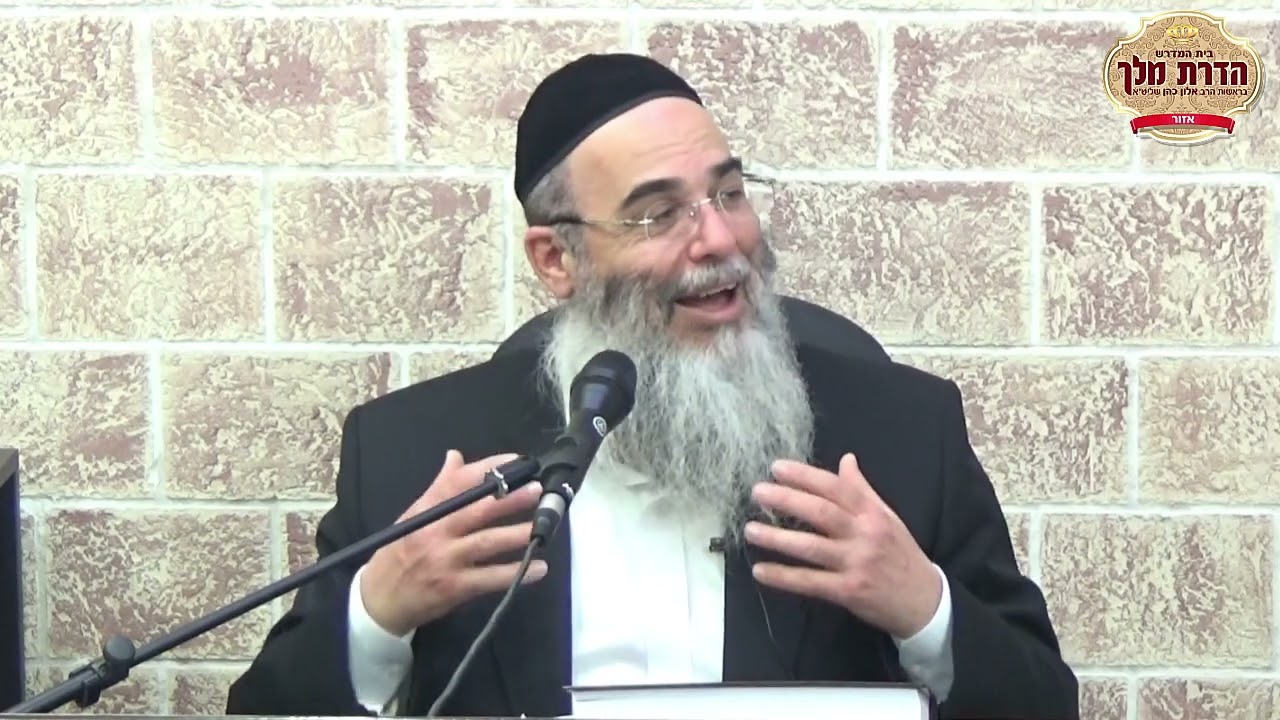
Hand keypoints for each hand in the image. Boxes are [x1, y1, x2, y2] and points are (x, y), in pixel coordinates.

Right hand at [361, 450, 546, 635]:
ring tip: (542, 527)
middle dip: (509, 499)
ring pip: (486, 542)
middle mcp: (435, 531)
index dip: (488, 469)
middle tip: (536, 490)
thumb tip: (456, 456)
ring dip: (516, 534)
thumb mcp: (414, 516)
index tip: (516, 461)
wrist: (377, 600)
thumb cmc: (398, 553)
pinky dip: (515, 573)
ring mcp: (445, 560)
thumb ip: (439, 488)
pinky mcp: (453, 587)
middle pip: (477, 510)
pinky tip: (538, 568)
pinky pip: (489, 579)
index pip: (458, 482)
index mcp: (426, 510)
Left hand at [744, 453, 941, 639]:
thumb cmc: (902, 555)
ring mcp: (857, 563)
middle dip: (786, 500)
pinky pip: (810, 582)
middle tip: (757, 492)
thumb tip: (846, 459)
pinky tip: (760, 570)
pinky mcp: (849, 591)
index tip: (776, 468)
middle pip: (821, 512)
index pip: (835, 488)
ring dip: (777, 537)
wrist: (925, 601)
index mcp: (873, 513)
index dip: (804, 476)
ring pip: (811, 546)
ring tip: (750, 530)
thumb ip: (862, 490)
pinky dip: (784, 576)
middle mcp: (865, 534)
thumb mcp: (888, 517)